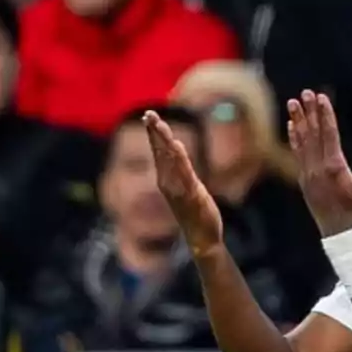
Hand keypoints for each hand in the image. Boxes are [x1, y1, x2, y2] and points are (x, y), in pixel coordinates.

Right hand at [145, 110, 222, 258]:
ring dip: (163, 141)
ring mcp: (178, 189)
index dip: (154, 133)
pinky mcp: (191, 195)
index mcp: (167, 180)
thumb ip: (181, 169)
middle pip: (160, 152)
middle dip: (155, 132)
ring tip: (158, 123)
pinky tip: (177, 145)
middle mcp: (168, 182)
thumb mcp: (188, 187)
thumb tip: (175, 147)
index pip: (159, 152)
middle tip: (149, 113)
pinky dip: (179, 159)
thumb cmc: (196, 214)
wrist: (202, 238)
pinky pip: (184, 173)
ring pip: (169, 159)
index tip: (149, 116)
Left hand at [287, 90, 351, 236]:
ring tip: (293, 103)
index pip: (329, 135)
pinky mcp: (304, 181)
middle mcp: (318, 169)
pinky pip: (297, 154)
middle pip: (313, 134)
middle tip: (305, 93)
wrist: (340, 235)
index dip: (325, 115)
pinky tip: (292, 127)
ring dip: (298, 121)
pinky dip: (295, 139)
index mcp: (335, 168)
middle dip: (310, 112)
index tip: (321, 97)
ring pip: (301, 142)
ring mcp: (308, 175)